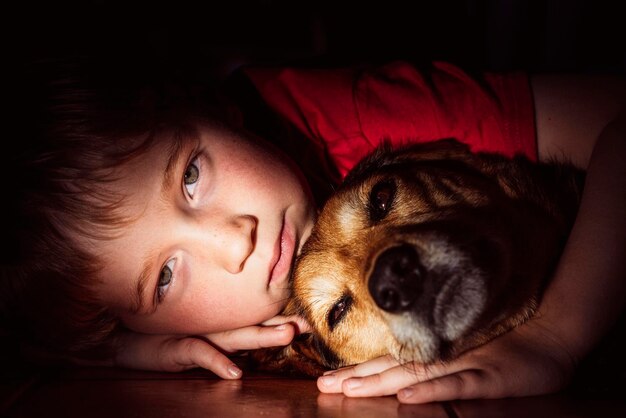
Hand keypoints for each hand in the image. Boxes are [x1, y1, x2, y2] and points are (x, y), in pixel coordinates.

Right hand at [114, 315, 309, 378]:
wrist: (125, 340)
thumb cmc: (164, 339)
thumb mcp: (197, 343)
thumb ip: (221, 346)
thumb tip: (246, 360)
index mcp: (221, 328)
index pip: (255, 323)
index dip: (280, 321)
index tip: (307, 322)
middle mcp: (214, 328)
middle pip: (252, 326)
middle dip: (280, 325)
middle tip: (305, 324)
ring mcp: (198, 334)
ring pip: (235, 335)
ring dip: (261, 335)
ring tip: (286, 334)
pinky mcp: (178, 346)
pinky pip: (201, 354)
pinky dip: (218, 362)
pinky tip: (236, 372)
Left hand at [317, 316, 576, 402]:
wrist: (550, 335)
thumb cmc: (507, 347)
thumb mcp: (467, 355)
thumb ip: (437, 363)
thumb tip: (403, 376)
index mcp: (435, 354)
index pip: (390, 363)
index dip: (358, 370)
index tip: (327, 378)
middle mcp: (442, 357)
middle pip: (392, 368)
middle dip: (356, 378)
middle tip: (323, 386)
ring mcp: (464, 365)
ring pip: (415, 374)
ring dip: (380, 382)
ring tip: (349, 389)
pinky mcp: (488, 377)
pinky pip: (455, 384)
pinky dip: (430, 389)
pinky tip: (406, 394)